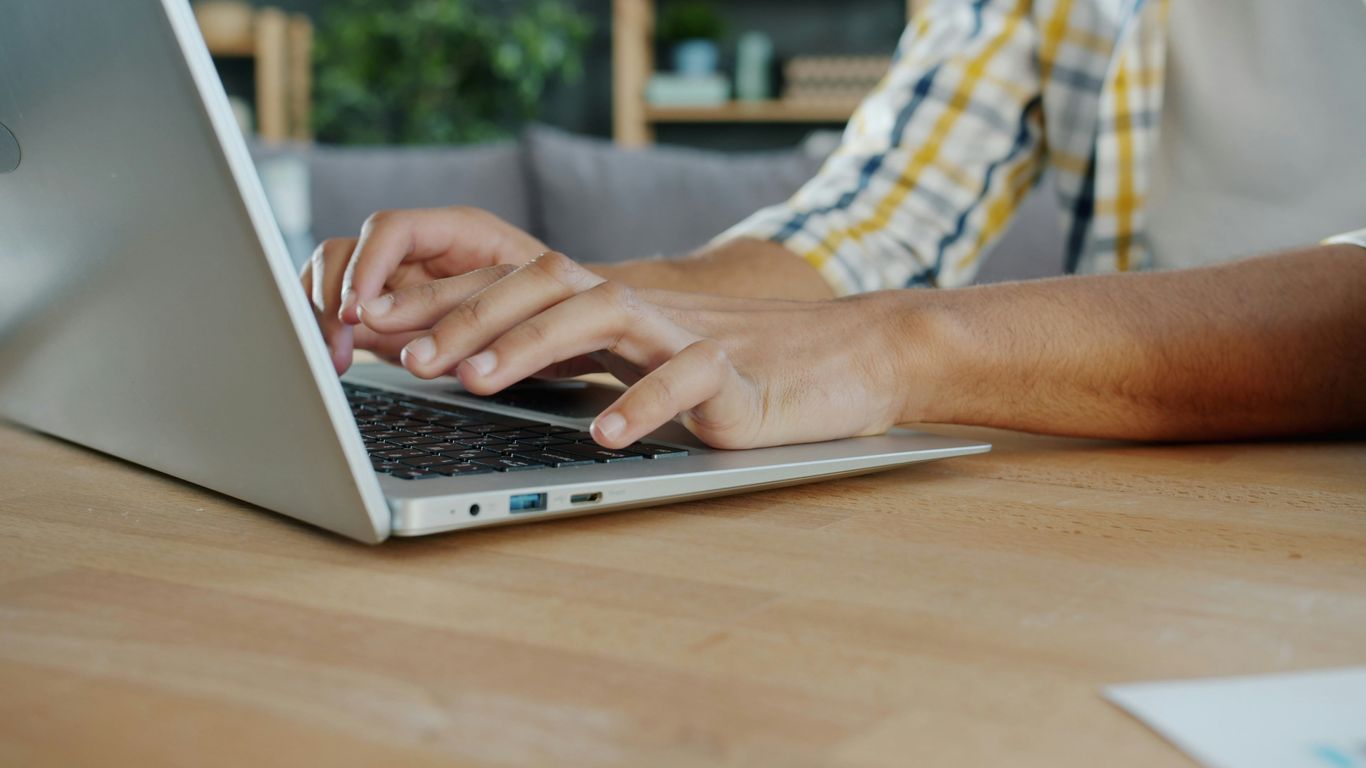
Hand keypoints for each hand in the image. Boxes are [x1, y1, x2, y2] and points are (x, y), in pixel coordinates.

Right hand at [299, 207, 548, 372]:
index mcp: (458, 231)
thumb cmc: (556, 309)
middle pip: (347, 250)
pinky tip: (335, 359)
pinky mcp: (389, 311)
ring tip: (335, 358)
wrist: (569, 327)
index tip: (357, 309)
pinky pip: (340, 310)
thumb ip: (477, 313)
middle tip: (338, 343)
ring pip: (332, 277)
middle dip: (332, 296)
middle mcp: (420, 249)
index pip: (391, 229)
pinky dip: (327, 330)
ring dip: (322, 315)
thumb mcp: (526, 309)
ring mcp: (399, 277)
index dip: (366, 266)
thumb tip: (430, 333)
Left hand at [355, 251, 908, 449]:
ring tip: (480, 381)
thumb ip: (582, 361)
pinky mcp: (740, 375)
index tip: (378, 327)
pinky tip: (605, 433)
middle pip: (545, 282)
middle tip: (408, 356)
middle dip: (468, 316)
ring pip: (603, 311)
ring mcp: (692, 335)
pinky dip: (644, 401)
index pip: (518, 284)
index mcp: (614, 309)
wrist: (853, 360)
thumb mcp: (647, 363)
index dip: (447, 300)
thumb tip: (481, 375)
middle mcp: (644, 310)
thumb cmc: (743, 372)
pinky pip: (688, 377)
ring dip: (533, 342)